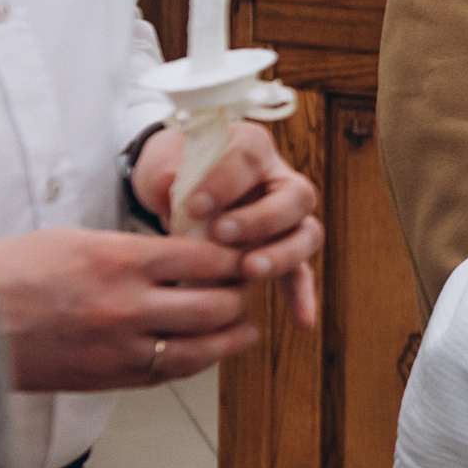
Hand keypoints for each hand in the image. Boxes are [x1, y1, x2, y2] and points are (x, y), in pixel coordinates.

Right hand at [0, 228, 261, 391]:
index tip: (244, 253)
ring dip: (230, 337)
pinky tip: (207, 353)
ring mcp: (118, 348)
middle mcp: (126, 306)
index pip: (206, 260)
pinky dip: (195, 363)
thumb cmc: (13, 271)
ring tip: (245, 327)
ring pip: (200, 349)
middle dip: (239, 297)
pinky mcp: (106, 378)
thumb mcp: (77, 240)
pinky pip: (167, 374)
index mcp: (119, 260)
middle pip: (215, 307)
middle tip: (247, 289)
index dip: (234, 258)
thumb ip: (133, 250)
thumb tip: (182, 255)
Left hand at [133, 121, 322, 329]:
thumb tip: (169, 183)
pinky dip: (301, 295)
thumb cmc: (173, 170)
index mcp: (251, 148)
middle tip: (223, 234)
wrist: (176, 186)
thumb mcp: (162, 162)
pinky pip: (300, 272)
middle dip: (262, 218)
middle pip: (295, 196)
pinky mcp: (281, 249)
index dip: (225, 183)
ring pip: (305, 233)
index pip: (249, 161)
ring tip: (250, 270)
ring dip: (283, 254)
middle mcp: (279, 180)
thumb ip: (165, 171)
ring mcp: (286, 218)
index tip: (194, 205)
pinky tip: (302, 320)